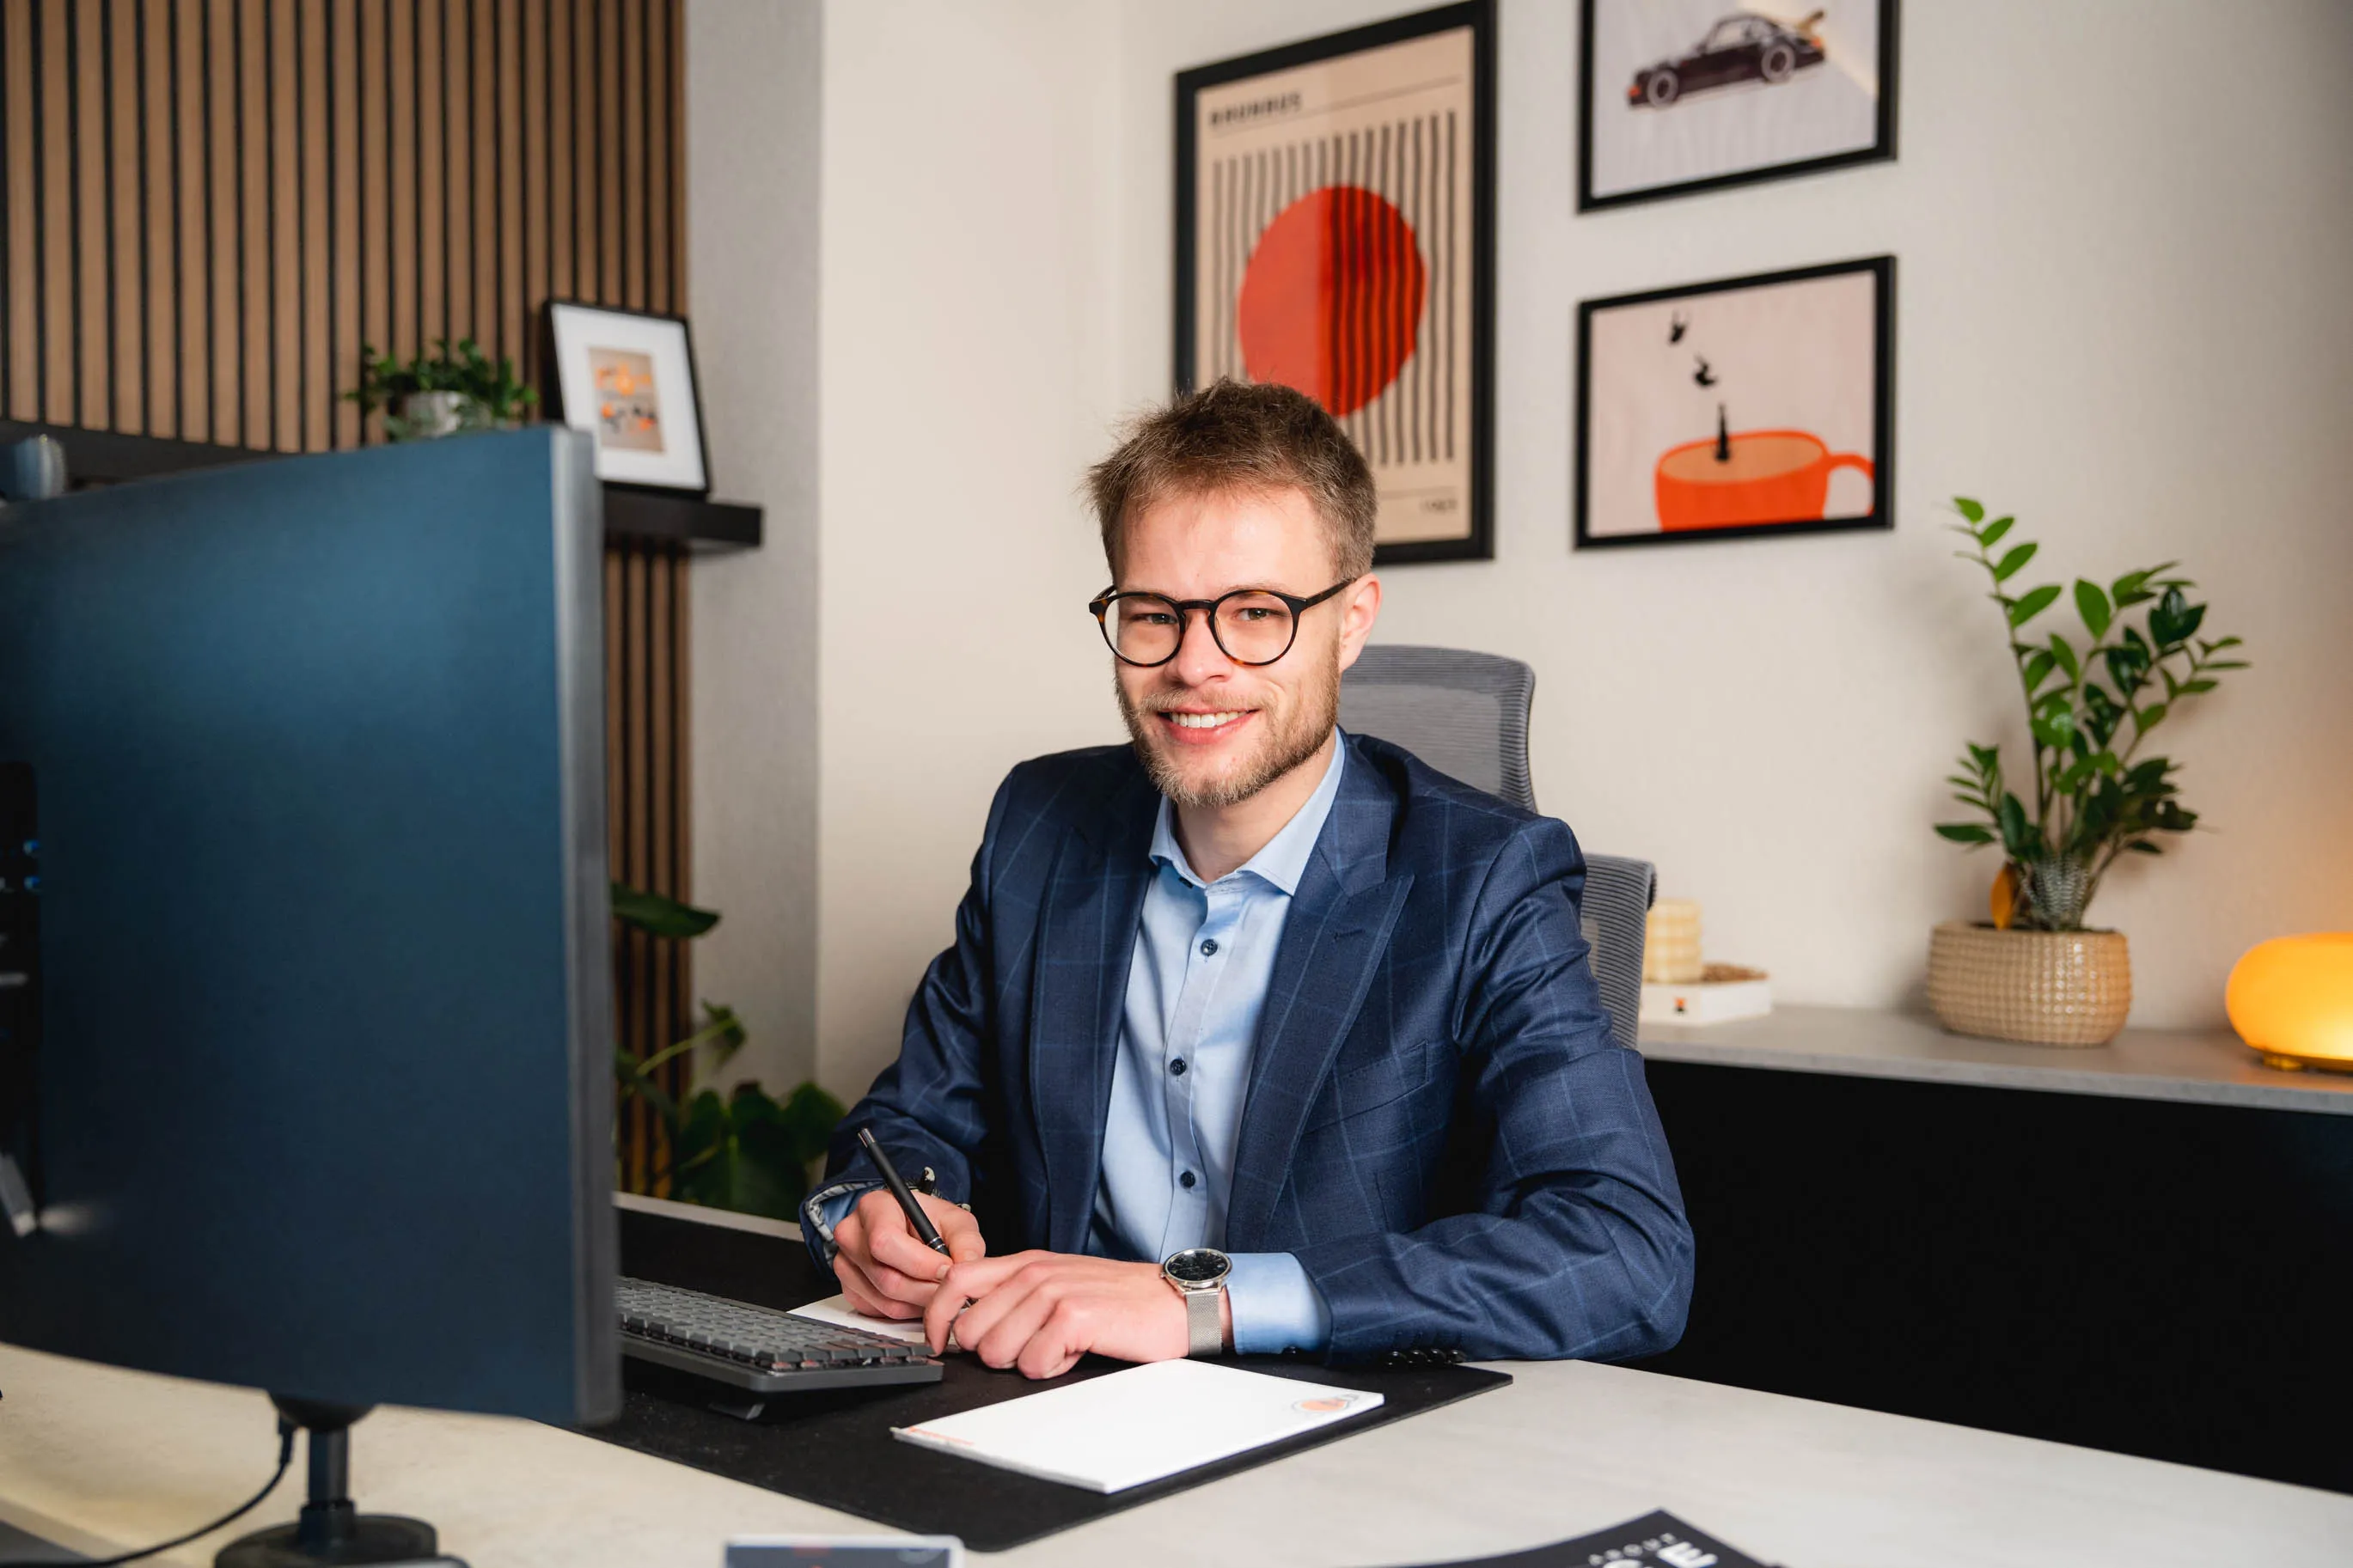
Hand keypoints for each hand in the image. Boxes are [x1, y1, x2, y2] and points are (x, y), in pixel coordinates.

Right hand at [831, 1188, 985, 1320]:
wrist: (912, 1229)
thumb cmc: (930, 1221)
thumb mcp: (955, 1221)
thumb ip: (966, 1242)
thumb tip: (968, 1266)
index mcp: (873, 1207)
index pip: (885, 1242)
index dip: (920, 1263)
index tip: (946, 1269)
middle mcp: (851, 1235)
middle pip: (887, 1278)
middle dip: (926, 1290)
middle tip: (949, 1288)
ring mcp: (846, 1265)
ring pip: (886, 1301)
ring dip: (920, 1304)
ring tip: (937, 1290)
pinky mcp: (850, 1290)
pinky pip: (880, 1313)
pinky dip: (906, 1311)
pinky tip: (919, 1295)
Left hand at [922, 1252, 1231, 1378]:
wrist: (1175, 1302)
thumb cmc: (1119, 1301)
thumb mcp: (1060, 1285)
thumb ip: (1015, 1297)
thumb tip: (968, 1325)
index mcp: (1025, 1264)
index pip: (953, 1281)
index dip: (936, 1318)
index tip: (941, 1344)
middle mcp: (1034, 1274)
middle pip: (969, 1329)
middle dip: (992, 1353)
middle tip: (1029, 1348)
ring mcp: (1053, 1293)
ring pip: (997, 1352)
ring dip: (1026, 1363)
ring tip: (1058, 1349)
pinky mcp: (1074, 1318)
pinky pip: (1032, 1364)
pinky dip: (1051, 1370)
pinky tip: (1074, 1354)